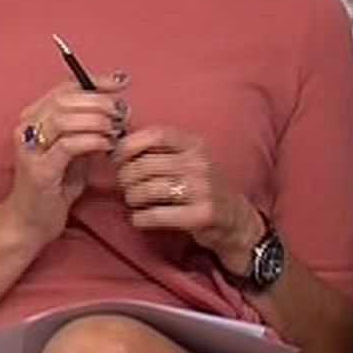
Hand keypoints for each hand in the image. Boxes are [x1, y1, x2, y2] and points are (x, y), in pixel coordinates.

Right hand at [4, 84, 125, 247]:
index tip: (121, 82)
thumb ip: (90, 129)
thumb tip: (118, 108)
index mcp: (34, 116)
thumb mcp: (76, 150)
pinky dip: (92, 141)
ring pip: (65, 118)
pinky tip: (107, 146)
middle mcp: (26, 127)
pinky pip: (68, 145)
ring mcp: (29, 148)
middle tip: (121, 111)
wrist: (30, 222)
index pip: (65, 87)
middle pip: (65, 99)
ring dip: (97, 120)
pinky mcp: (38, 170)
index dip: (95, 81)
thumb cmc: (55, 185)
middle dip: (99, 101)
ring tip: (115, 129)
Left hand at [112, 125, 260, 274]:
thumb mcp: (190, 159)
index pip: (155, 135)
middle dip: (126, 177)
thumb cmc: (202, 186)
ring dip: (132, 198)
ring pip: (148, 190)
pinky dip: (140, 218)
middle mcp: (200, 163)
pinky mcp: (201, 215)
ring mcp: (202, 189)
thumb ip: (161, 150)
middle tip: (124, 186)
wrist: (234, 218)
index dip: (129, 145)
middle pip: (146, 165)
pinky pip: (156, 215)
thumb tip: (118, 145)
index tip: (117, 158)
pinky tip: (140, 218)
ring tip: (133, 201)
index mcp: (195, 145)